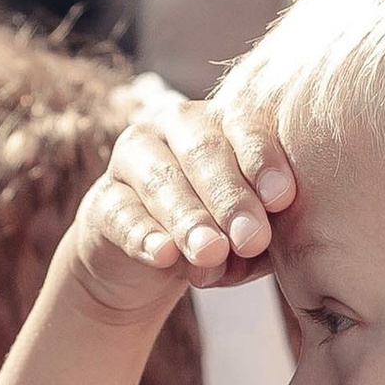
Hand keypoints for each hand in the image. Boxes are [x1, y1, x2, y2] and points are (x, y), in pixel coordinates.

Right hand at [70, 91, 296, 322]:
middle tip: (252, 238)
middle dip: (230, 198)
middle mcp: (176, 127)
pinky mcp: (102, 200)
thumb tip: (262, 246)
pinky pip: (123, 214)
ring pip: (162, 181)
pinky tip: (163, 255)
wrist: (153, 261)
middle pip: (203, 153)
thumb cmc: (220, 235)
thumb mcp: (249, 236)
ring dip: (189, 219)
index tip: (282, 200)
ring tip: (210, 253)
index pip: (243, 128)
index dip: (262, 162)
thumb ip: (265, 237)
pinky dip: (144, 236)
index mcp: (223, 123)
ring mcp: (133, 159)